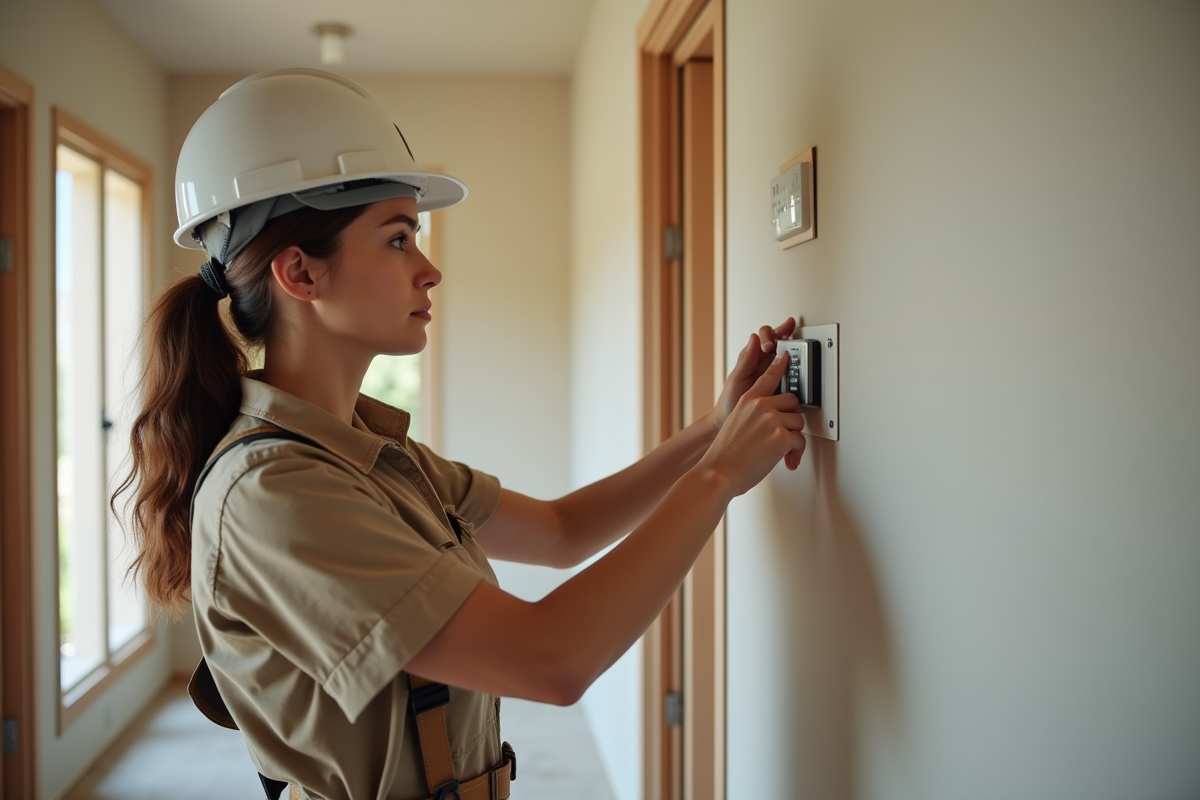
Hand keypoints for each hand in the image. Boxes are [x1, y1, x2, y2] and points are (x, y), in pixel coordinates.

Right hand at [700, 352, 805, 496]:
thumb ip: (753, 414)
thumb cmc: (725, 454)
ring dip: (793, 439)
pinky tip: (785, 460)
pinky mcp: (782, 437)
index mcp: (748, 400)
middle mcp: (761, 406)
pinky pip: (800, 442)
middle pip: (792, 402)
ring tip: (781, 451)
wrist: (719, 471)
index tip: (785, 356)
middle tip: (784, 434)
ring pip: (798, 423)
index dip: (779, 366)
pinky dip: (795, 454)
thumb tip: (772, 418)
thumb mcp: (736, 423)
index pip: (768, 377)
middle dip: (791, 418)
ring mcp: (772, 420)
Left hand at [713, 317, 796, 428]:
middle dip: (786, 331)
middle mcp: (765, 362)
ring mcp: (776, 372)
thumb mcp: (736, 379)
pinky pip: (794, 372)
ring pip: (789, 354)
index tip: (769, 347)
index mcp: (752, 357)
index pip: (764, 336)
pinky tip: (801, 365)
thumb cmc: (730, 402)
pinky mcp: (784, 385)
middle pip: (779, 340)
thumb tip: (754, 337)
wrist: (736, 425)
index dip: (769, 336)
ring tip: (798, 345)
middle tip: (790, 331)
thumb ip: (746, 359)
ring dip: (794, 346)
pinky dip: (799, 367)